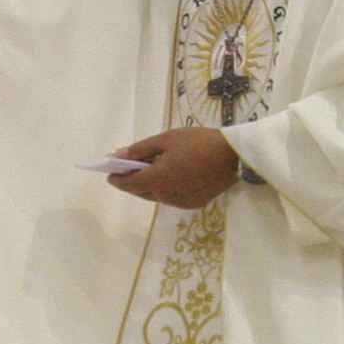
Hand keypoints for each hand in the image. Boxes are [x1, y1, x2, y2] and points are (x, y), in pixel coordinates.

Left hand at [106, 127, 239, 209]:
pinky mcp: (194, 203)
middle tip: (126, 168)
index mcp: (157, 180)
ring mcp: (181, 202)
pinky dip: (164, 189)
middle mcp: (166, 196)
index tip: (109, 172)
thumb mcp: (166, 140)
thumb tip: (117, 155)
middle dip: (131, 181)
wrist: (234, 155)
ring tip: (147, 170)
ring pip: (156, 196)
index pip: (129, 183)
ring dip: (148, 185)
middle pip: (141, 192)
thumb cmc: (197, 142)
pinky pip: (171, 198)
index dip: (117, 178)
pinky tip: (167, 176)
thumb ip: (140, 149)